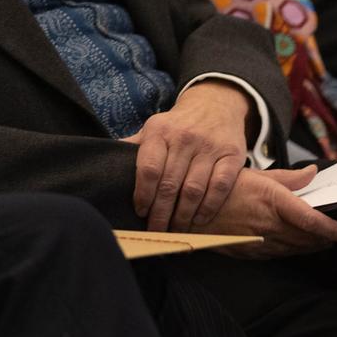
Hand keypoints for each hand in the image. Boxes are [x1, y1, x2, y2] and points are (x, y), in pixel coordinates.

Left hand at [124, 81, 251, 229]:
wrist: (214, 105)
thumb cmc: (177, 124)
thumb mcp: (153, 128)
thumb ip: (134, 146)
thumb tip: (104, 160)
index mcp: (159, 132)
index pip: (148, 169)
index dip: (143, 194)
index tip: (140, 212)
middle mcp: (184, 138)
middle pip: (169, 184)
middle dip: (161, 213)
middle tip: (156, 231)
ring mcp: (209, 146)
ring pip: (193, 189)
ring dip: (183, 215)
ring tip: (176, 230)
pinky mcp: (232, 155)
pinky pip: (219, 186)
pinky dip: (209, 207)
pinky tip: (199, 219)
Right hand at [200, 168, 336, 257]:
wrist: (186, 208)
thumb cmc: (219, 185)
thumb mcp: (253, 173)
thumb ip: (287, 178)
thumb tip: (313, 173)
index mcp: (272, 201)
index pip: (313, 222)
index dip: (335, 231)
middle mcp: (269, 224)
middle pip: (308, 239)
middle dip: (326, 239)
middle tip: (336, 236)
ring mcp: (259, 242)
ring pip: (295, 249)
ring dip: (311, 246)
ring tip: (320, 241)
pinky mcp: (249, 253)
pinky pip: (278, 255)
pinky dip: (291, 250)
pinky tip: (293, 245)